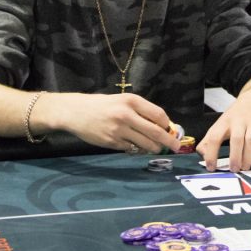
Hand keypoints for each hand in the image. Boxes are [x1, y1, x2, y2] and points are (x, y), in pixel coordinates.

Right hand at [44, 92, 180, 152]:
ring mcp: (119, 130)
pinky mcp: (112, 142)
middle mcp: (126, 114)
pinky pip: (131, 149)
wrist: (75, 112)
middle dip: (168, 141)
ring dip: (154, 148)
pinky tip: (135, 147)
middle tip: (176, 147)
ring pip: (145, 144)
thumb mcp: (122, 101)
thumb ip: (140, 111)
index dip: (168, 125)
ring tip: (155, 148)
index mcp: (131, 101)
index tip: (170, 130)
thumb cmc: (102, 105)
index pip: (158, 115)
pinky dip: (136, 149)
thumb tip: (162, 125)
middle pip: (156, 132)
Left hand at [197, 87, 250, 171]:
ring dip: (247, 158)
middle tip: (233, 170)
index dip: (211, 154)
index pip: (214, 137)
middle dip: (234, 157)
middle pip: (236, 140)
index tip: (211, 167)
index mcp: (225, 121)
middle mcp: (239, 121)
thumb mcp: (220, 123)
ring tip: (245, 167)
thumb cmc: (236, 115)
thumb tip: (202, 154)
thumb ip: (209, 139)